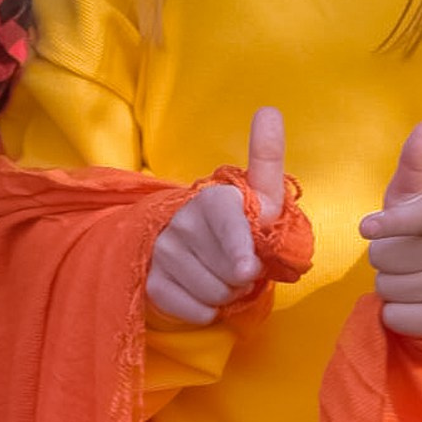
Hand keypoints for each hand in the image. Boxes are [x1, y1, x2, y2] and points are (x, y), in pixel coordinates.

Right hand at [148, 106, 285, 325]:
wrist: (198, 246)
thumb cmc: (243, 221)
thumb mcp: (262, 194)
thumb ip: (267, 157)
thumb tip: (269, 110)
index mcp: (213, 198)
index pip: (227, 225)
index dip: (239, 250)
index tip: (248, 268)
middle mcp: (182, 221)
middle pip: (230, 272)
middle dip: (245, 277)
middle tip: (242, 264)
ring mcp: (162, 251)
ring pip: (213, 293)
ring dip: (228, 294)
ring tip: (223, 274)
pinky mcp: (152, 281)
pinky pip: (193, 310)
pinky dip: (206, 310)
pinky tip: (203, 290)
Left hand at [360, 121, 421, 340]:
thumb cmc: (421, 230)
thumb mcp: (414, 196)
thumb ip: (415, 162)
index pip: (416, 219)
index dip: (390, 223)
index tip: (368, 227)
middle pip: (384, 257)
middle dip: (385, 256)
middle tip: (404, 254)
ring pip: (387, 287)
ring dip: (389, 284)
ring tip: (410, 276)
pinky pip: (396, 316)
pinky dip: (396, 311)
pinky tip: (415, 301)